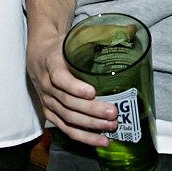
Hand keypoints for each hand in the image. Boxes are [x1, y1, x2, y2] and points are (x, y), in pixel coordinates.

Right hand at [26, 29, 117, 145]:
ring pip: (68, 118)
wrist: (38, 55)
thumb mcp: (74, 37)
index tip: (92, 92)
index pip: (60, 78)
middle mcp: (47, 85)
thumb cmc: (61, 47)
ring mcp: (48, 101)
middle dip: (91, 110)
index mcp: (52, 63)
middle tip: (112, 112)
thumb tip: (133, 29)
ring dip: (90, 125)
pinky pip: (66, 129)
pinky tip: (101, 141)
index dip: (74, 87)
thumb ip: (101, 35)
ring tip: (110, 126)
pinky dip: (84, 137)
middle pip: (67, 102)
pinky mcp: (51, 113)